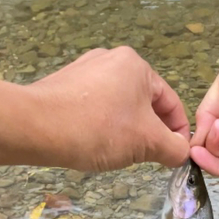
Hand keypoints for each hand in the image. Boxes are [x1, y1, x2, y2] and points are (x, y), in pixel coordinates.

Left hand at [0, 47, 189, 170]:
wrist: (36, 127)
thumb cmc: (99, 130)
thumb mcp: (147, 143)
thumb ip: (174, 149)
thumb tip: (182, 154)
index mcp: (137, 66)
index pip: (171, 103)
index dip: (178, 133)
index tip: (176, 156)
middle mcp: (112, 60)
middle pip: (145, 104)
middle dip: (151, 133)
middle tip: (149, 157)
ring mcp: (86, 70)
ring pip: (121, 107)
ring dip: (128, 131)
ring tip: (120, 153)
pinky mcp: (66, 85)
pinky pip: (97, 108)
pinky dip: (104, 126)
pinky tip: (96, 143)